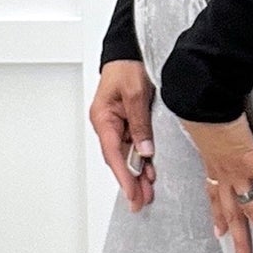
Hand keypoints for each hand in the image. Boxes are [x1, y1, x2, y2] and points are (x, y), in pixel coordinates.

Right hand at [92, 60, 155, 210]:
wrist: (130, 51)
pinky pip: (134, 145)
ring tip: (148, 193)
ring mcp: (117, 124)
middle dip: (131, 182)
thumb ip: (140, 124)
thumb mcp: (136, 94)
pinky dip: (142, 159)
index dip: (124, 177)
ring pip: (127, 155)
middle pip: (119, 159)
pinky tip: (150, 172)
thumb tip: (144, 152)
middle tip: (141, 202)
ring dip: (137, 173)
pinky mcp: (128, 121)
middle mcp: (107, 124)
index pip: (113, 154)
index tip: (132, 194)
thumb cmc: (127, 67)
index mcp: (103, 118)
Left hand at [180, 111, 252, 252]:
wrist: (198, 102)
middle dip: (240, 242)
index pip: (215, 198)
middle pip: (233, 215)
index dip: (218, 218)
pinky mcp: (250, 158)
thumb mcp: (202, 124)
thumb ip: (210, 129)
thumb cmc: (200, 108)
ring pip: (252, 209)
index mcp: (212, 167)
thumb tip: (214, 122)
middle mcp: (223, 174)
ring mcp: (237, 170)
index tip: (220, 236)